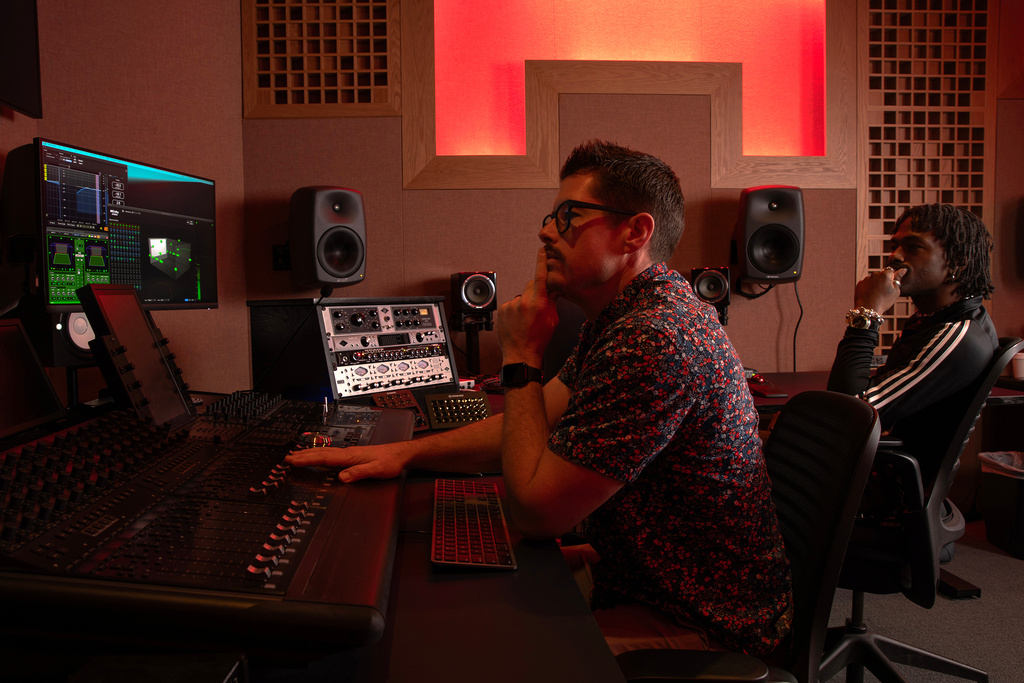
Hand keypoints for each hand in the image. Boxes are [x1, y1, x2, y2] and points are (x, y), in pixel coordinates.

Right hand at [284, 443, 407, 482]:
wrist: (400, 454)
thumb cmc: (390, 462)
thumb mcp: (376, 470)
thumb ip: (359, 473)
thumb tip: (341, 477)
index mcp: (350, 456)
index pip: (324, 458)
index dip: (307, 460)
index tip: (293, 461)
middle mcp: (347, 453)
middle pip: (321, 453)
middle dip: (303, 456)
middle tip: (287, 458)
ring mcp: (350, 453)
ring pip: (325, 452)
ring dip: (310, 454)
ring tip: (297, 455)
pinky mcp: (353, 456)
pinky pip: (331, 454)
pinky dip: (320, 455)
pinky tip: (319, 457)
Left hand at [496, 246, 559, 365]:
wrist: (521, 355)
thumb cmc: (539, 340)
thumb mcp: (553, 320)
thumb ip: (552, 302)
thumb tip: (554, 289)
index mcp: (539, 303)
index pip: (541, 276)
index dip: (542, 261)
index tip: (542, 250)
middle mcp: (524, 301)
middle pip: (531, 285)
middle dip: (535, 292)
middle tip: (537, 308)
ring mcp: (511, 306)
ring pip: (521, 296)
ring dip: (524, 303)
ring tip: (525, 320)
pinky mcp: (502, 310)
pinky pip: (511, 304)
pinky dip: (514, 311)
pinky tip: (517, 322)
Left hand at [854, 265, 907, 312]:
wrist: (868, 309)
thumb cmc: (884, 301)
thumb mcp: (896, 291)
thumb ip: (898, 278)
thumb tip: (903, 269)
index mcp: (885, 274)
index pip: (890, 272)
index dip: (891, 279)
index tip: (889, 287)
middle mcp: (875, 274)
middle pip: (881, 275)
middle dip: (882, 281)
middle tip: (883, 292)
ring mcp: (866, 279)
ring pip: (873, 279)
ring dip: (875, 284)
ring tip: (875, 295)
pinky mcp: (860, 283)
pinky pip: (866, 284)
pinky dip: (868, 288)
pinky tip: (869, 295)